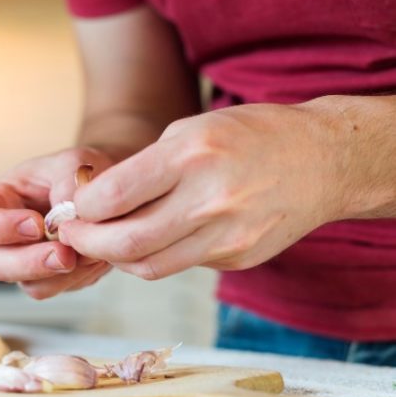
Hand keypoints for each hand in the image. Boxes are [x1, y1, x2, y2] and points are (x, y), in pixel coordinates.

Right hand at [0, 147, 114, 298]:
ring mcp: (27, 261)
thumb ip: (68, 182)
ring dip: (60, 274)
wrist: (105, 193)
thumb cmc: (79, 171)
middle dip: (31, 263)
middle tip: (65, 255)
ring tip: (90, 250)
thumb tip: (67, 216)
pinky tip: (96, 255)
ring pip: (29, 285)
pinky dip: (79, 276)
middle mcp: (5, 237)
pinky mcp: (51, 277)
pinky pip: (58, 288)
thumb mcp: (74, 163)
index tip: (36, 224)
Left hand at [59, 102, 341, 278]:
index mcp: (192, 155)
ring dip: (116, 257)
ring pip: (150, 266)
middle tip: (73, 234)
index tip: (72, 207)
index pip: (113, 196)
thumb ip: (144, 167)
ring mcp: (229, 235)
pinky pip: (181, 265)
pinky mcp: (239, 257)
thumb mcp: (191, 129)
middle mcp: (211, 199)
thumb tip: (96, 202)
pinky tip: (149, 239)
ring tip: (104, 241)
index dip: (81, 208)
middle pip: (127, 242)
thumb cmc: (250, 135)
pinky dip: (154, 257)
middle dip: (87, 242)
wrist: (324, 160)